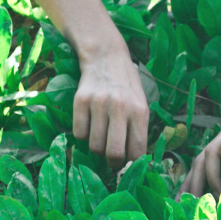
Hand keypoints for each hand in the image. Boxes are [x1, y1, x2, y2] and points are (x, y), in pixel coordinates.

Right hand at [72, 38, 149, 169]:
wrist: (106, 56)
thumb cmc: (127, 85)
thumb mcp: (141, 103)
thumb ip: (138, 128)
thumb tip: (134, 160)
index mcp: (139, 110)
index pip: (137, 150)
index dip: (132, 164)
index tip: (128, 164)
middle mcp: (119, 107)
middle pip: (113, 152)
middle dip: (113, 163)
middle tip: (112, 160)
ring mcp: (98, 104)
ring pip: (94, 146)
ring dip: (97, 148)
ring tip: (101, 139)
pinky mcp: (80, 101)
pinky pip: (79, 133)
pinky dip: (83, 135)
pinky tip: (90, 125)